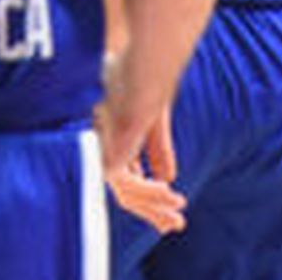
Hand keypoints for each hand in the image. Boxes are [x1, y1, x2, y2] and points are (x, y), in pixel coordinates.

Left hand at [98, 87, 185, 233]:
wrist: (139, 57)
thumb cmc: (142, 79)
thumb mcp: (153, 118)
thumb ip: (158, 147)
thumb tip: (168, 178)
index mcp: (111, 139)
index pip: (126, 180)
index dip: (148, 198)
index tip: (174, 207)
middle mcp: (104, 143)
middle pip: (124, 190)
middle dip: (151, 209)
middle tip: (176, 225)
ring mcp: (105, 143)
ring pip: (125, 190)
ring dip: (153, 204)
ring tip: (178, 210)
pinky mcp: (113, 143)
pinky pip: (127, 180)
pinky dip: (149, 191)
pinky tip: (168, 191)